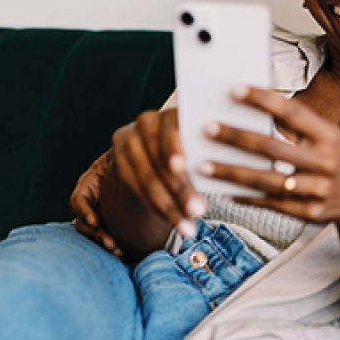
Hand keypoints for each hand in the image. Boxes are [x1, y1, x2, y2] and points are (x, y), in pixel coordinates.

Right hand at [70, 150, 121, 257]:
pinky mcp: (107, 223)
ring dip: (103, 243)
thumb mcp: (119, 156)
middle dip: (96, 234)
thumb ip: (118, 159)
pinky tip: (123, 253)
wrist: (136, 163)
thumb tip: (123, 156)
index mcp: (89, 183)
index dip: (84, 211)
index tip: (95, 220)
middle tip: (112, 244)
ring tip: (118, 251)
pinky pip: (103, 237)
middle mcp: (89, 201)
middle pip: (84, 223)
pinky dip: (111, 246)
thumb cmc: (127, 156)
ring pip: (92, 233)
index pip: (78, 200)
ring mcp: (96, 212)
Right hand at [109, 109, 206, 238]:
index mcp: (171, 113)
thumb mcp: (202, 143)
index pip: (170, 132)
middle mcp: (146, 123)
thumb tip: (220, 170)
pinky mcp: (120, 161)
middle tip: (198, 212)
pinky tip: (175, 222)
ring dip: (169, 207)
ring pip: (147, 179)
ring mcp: (129, 142)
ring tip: (188, 227)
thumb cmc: (196, 146)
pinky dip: (157, 208)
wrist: (162, 145)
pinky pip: (137, 189)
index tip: (182, 167)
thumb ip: (206, 152)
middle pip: (160, 161)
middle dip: (180, 190)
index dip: (174, 150)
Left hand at [199, 86, 339, 228]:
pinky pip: (271, 204)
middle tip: (208, 129)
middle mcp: (325, 162)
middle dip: (237, 138)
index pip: (293, 113)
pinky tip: (225, 190)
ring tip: (203, 165)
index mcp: (328, 136)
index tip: (235, 91)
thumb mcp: (327, 135)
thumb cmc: (333, 157)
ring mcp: (317, 190)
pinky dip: (247, 197)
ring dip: (232, 173)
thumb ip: (297, 124)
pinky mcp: (309, 213)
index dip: (263, 100)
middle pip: (273, 148)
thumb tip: (253, 107)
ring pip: (267, 180)